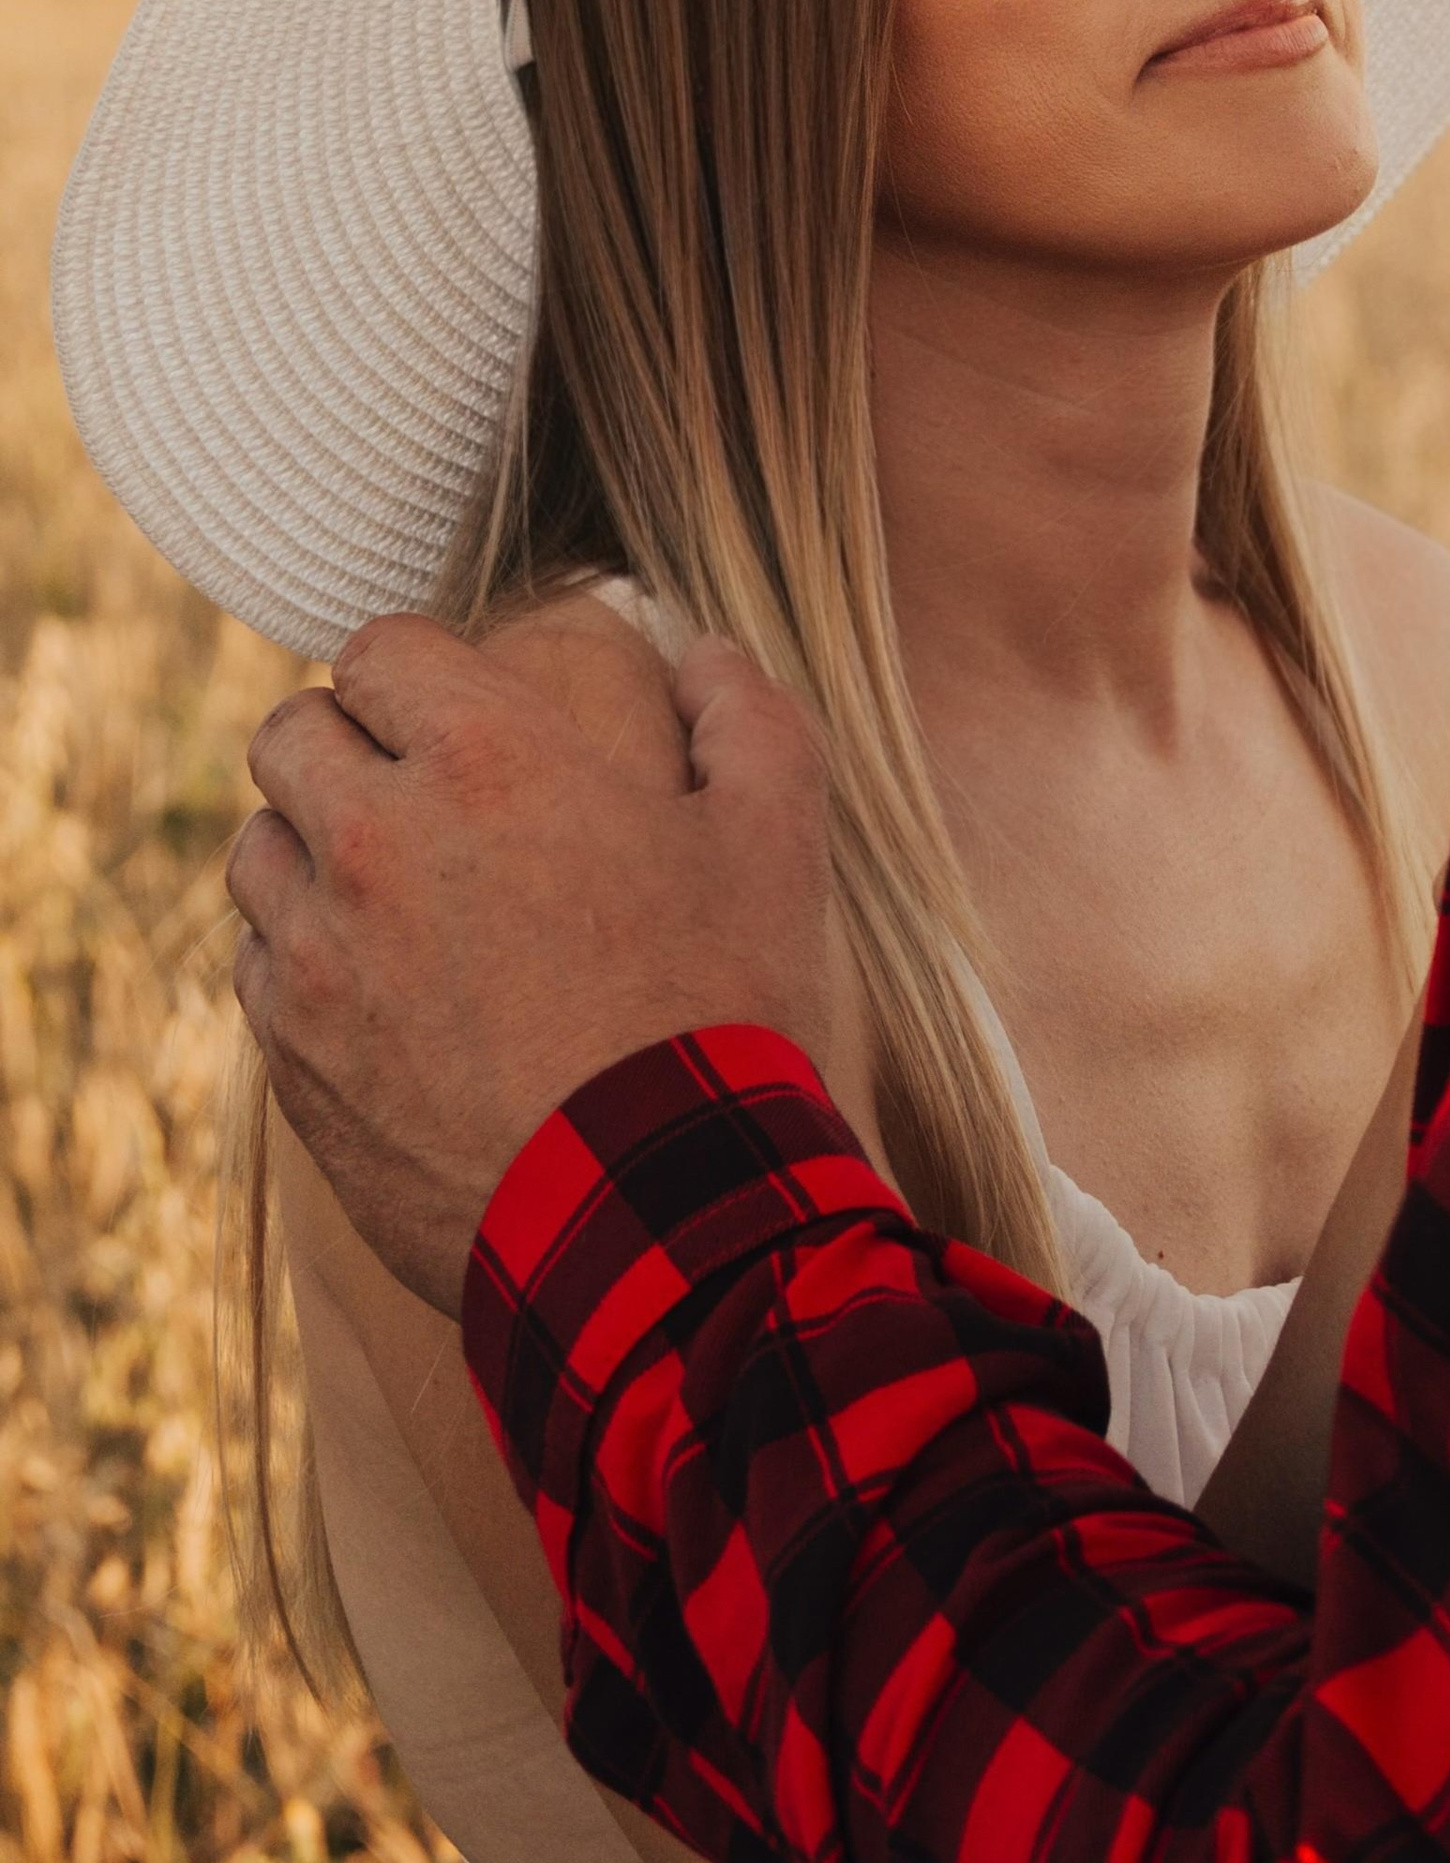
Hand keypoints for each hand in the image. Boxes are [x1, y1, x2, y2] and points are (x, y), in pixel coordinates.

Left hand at [230, 615, 847, 1315]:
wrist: (655, 1214)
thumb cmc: (721, 1011)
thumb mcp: (777, 838)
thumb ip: (743, 713)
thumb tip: (702, 656)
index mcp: (485, 757)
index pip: (377, 648)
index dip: (418, 669)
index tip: (455, 708)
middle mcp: (373, 840)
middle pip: (289, 733)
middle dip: (345, 742)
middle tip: (412, 787)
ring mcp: (319, 956)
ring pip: (258, 851)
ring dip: (311, 849)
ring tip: (389, 889)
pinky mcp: (296, 1061)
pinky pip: (260, 969)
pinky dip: (302, 960)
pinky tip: (378, 988)